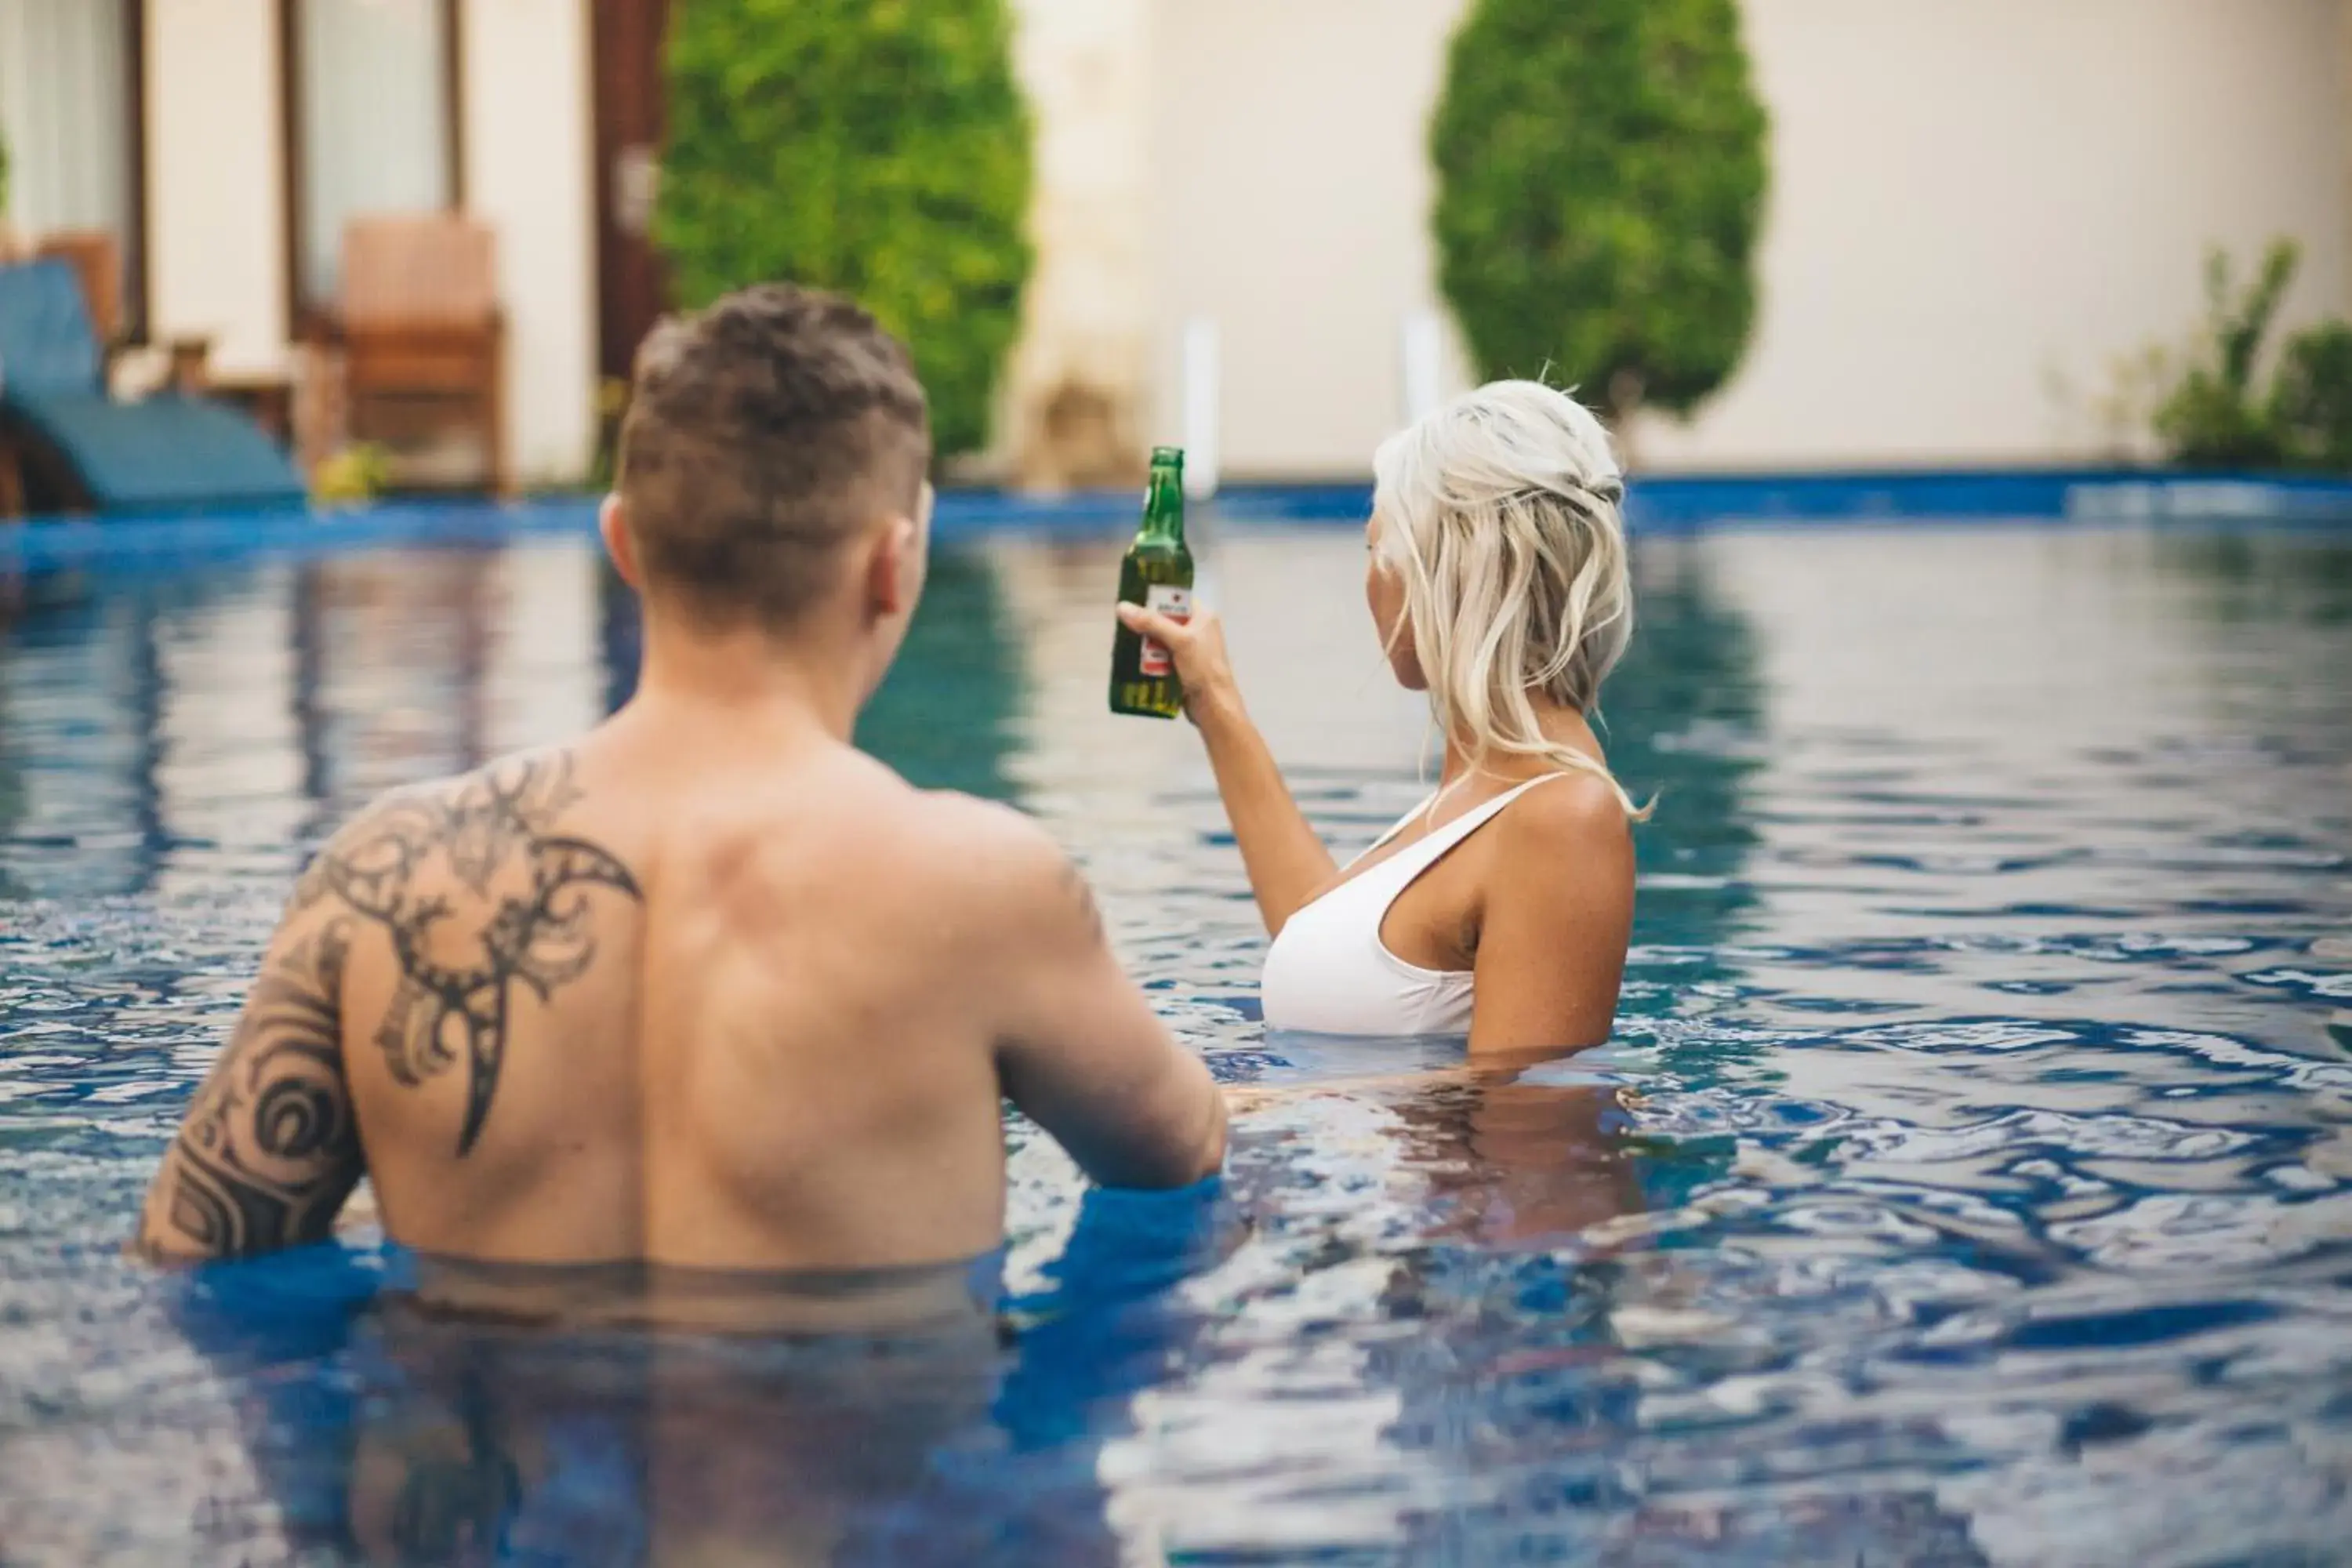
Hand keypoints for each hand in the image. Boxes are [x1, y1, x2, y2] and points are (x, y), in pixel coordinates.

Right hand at [1117, 601, 1239, 721]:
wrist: (1213, 706)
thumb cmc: (1202, 668)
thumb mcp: (1179, 640)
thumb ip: (1151, 622)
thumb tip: (1122, 607)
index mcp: (1202, 616)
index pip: (1176, 598)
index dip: (1156, 598)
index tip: (1133, 599)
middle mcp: (1196, 630)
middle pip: (1164, 619)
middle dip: (1145, 623)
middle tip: (1123, 623)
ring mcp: (1188, 650)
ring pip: (1160, 639)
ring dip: (1144, 643)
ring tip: (1122, 642)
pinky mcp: (1181, 667)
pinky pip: (1160, 657)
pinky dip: (1148, 658)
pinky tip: (1132, 659)